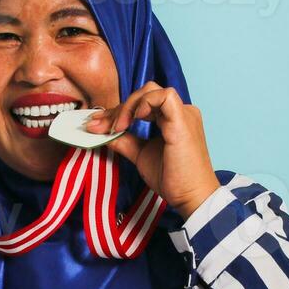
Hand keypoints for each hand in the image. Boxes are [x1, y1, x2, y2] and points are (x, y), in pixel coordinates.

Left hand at [84, 81, 220, 218]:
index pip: (142, 103)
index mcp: (173, 119)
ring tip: (117, 127)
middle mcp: (181, 112)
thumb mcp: (140, 155)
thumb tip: (103, 133)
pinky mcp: (183, 121)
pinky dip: (145, 103)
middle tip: (99, 126)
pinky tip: (133, 120)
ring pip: (151, 91)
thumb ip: (124, 141)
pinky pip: (164, 96)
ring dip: (128, 106)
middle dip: (118, 108)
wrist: (191, 197)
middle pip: (144, 94)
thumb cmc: (172, 179)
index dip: (117, 112)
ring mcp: (184, 114)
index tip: (97, 125)